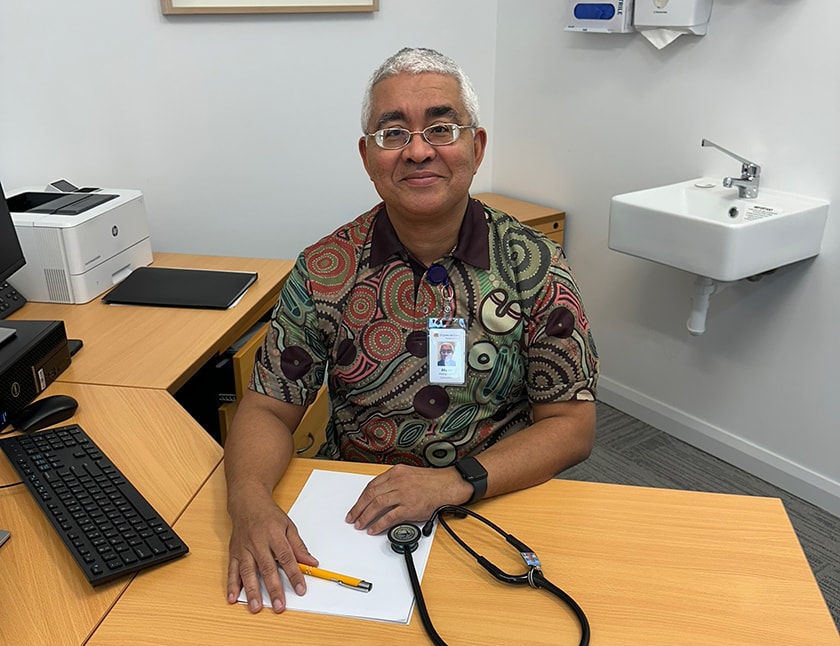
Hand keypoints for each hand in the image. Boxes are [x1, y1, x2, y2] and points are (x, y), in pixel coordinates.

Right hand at [227, 492, 317, 613]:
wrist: (247, 502)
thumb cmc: (269, 515)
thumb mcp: (288, 526)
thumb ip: (299, 546)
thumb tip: (311, 563)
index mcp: (274, 534)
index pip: (286, 557)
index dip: (294, 575)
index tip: (301, 589)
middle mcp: (258, 542)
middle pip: (267, 568)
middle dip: (273, 589)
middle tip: (279, 606)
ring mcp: (244, 548)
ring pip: (248, 572)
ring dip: (252, 591)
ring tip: (256, 607)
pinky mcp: (234, 552)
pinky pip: (232, 570)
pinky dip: (231, 585)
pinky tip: (233, 597)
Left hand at [345, 464, 471, 534]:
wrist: (448, 485)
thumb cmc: (432, 481)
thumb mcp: (409, 475)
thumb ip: (394, 482)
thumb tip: (380, 496)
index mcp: (396, 473)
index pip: (372, 485)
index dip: (361, 498)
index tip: (356, 506)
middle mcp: (397, 482)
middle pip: (371, 495)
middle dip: (358, 508)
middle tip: (352, 517)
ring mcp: (403, 494)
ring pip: (377, 505)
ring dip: (365, 516)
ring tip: (359, 524)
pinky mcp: (409, 507)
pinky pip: (389, 517)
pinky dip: (379, 524)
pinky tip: (373, 529)